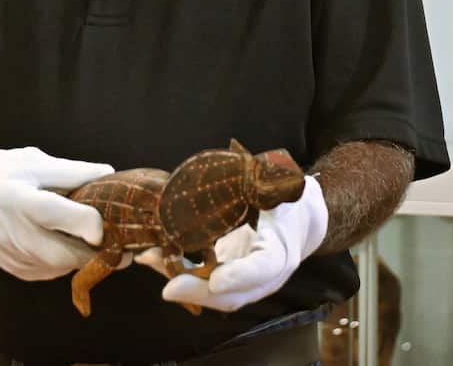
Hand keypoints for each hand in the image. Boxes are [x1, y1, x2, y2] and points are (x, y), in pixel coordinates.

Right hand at [0, 139, 114, 280]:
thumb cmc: (3, 175)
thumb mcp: (34, 163)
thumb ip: (72, 172)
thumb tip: (109, 175)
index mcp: (18, 199)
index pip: (59, 216)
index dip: (89, 223)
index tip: (109, 221)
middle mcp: (13, 232)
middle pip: (63, 254)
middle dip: (96, 254)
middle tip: (123, 248)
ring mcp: (12, 256)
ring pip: (60, 267)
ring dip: (85, 260)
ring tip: (104, 246)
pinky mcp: (16, 270)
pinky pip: (51, 272)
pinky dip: (68, 263)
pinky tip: (75, 248)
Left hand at [137, 175, 327, 311]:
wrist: (301, 220)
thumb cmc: (285, 199)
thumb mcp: (278, 188)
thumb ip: (260, 182)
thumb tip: (237, 156)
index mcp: (282, 247)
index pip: (265, 267)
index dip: (240, 276)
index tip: (215, 281)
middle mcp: (268, 275)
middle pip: (235, 295)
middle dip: (199, 292)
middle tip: (168, 287)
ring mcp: (250, 283)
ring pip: (218, 297)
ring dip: (183, 287)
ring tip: (151, 262)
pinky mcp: (233, 279)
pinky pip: (207, 286)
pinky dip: (180, 277)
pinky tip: (154, 258)